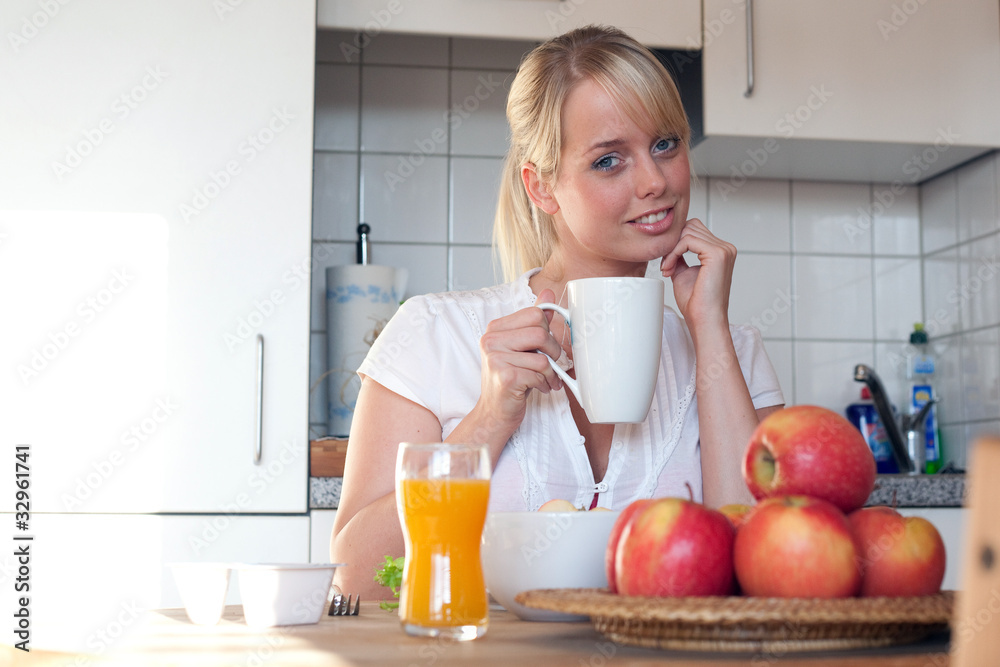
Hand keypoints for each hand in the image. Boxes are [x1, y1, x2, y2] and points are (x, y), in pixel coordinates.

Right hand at [474, 288, 564, 432]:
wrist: (495, 412)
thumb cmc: (511, 379)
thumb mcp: (522, 347)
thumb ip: (533, 321)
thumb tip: (548, 293)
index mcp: (495, 328)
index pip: (535, 314)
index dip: (548, 331)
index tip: (546, 346)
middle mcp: (490, 340)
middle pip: (540, 332)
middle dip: (553, 352)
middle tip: (552, 365)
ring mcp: (495, 358)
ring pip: (542, 357)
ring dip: (551, 373)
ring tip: (546, 380)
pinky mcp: (504, 377)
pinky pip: (538, 374)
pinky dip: (544, 384)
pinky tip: (537, 389)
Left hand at [659, 218, 735, 330]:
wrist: (704, 320)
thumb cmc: (696, 303)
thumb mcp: (683, 273)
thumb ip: (679, 257)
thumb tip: (670, 244)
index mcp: (721, 251)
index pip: (694, 230)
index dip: (676, 243)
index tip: (666, 264)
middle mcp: (726, 248)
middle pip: (691, 226)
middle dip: (672, 244)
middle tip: (665, 266)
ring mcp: (724, 250)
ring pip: (687, 232)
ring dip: (671, 250)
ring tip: (667, 269)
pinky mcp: (717, 254)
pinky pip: (687, 240)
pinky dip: (673, 252)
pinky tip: (669, 268)